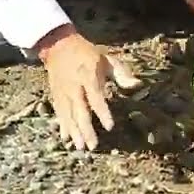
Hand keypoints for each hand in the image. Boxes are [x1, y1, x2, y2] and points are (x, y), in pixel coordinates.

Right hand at [36, 25, 139, 150]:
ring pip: (68, 116)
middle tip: (93, 146)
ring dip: (74, 132)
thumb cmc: (88, 53)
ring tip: (80, 147)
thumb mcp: (107, 58)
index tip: (110, 127)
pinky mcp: (55, 95)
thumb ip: (122, 73)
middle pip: (80, 112)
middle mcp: (74, 87)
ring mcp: (63, 92)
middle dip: (86, 130)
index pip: (96, 98)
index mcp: (88, 77)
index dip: (103, 113)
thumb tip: (137, 84)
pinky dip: (63, 126)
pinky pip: (59, 114)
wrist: (59, 46)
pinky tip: (66, 138)